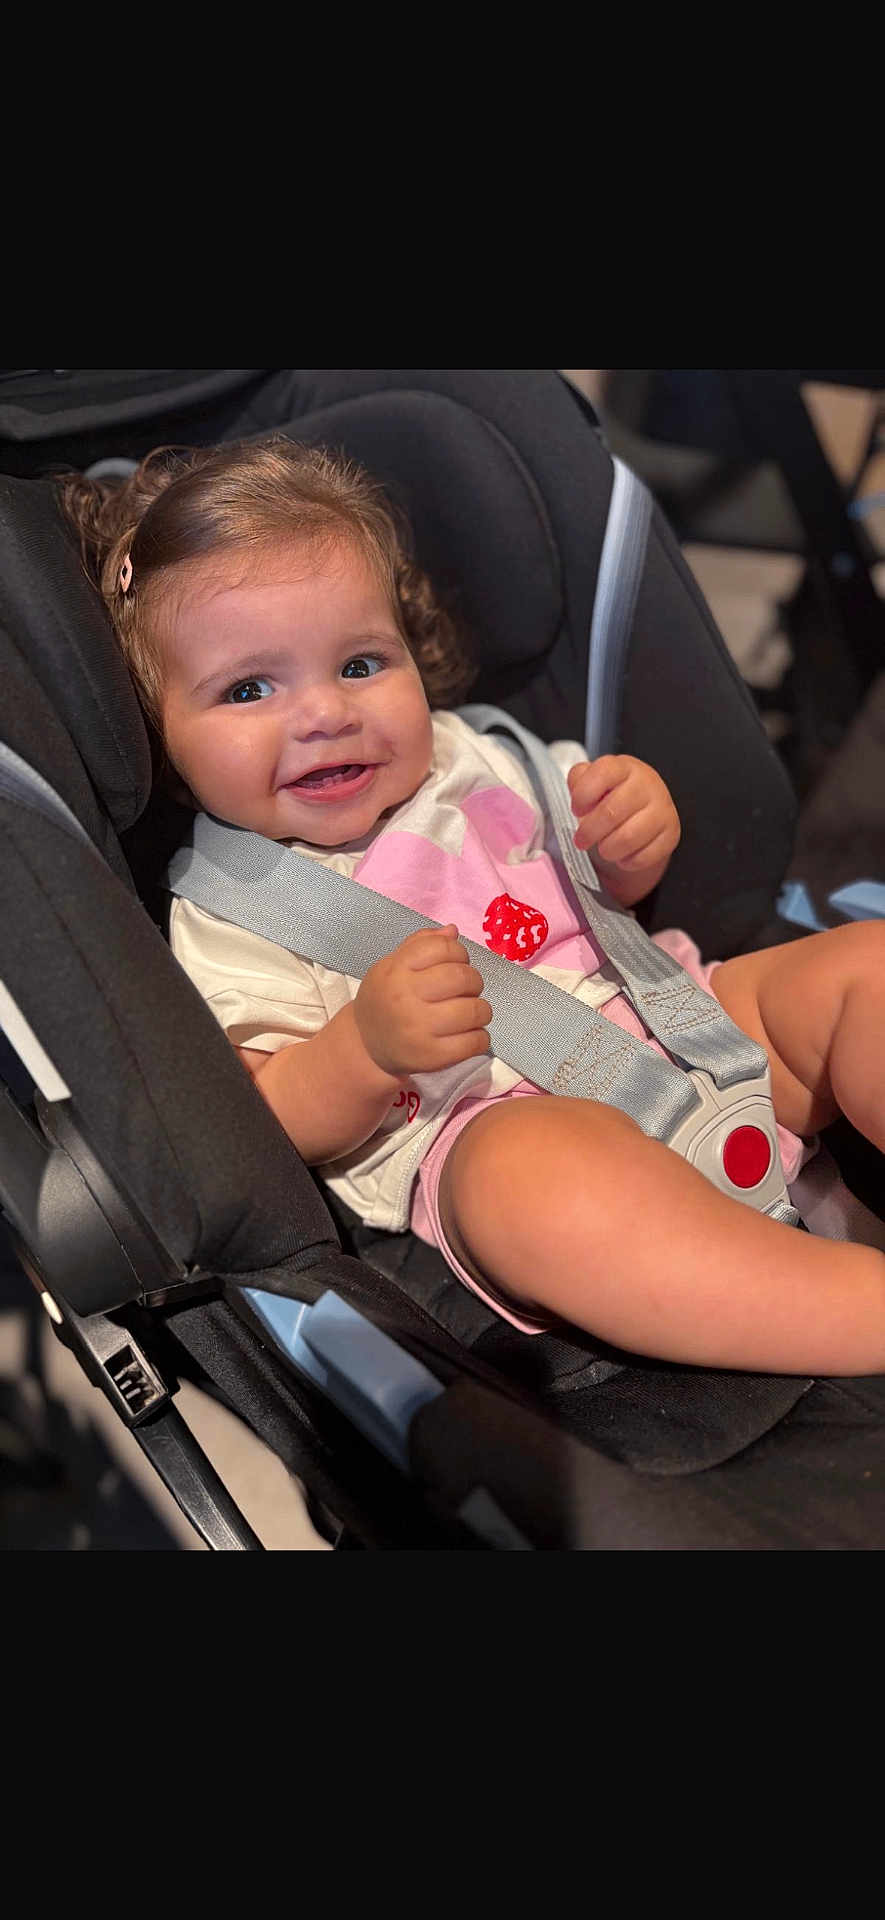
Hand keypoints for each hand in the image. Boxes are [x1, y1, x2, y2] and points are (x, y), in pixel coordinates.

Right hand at [354, 926, 491, 1077]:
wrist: (366, 1045)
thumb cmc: (385, 999)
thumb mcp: (392, 966)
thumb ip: (420, 944)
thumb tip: (453, 931)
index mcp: (396, 971)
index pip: (442, 947)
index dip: (458, 952)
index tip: (456, 963)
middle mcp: (406, 998)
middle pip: (462, 977)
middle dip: (474, 981)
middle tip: (467, 990)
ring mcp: (420, 1029)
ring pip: (475, 1010)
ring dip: (481, 1009)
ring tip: (471, 1013)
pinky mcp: (433, 1057)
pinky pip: (475, 1042)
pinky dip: (480, 1037)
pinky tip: (469, 1034)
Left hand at [567, 755, 679, 899]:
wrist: (643, 812)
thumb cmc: (611, 796)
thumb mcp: (592, 781)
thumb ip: (579, 780)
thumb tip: (577, 790)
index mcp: (624, 767)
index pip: (603, 773)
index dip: (583, 795)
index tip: (576, 809)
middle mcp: (648, 784)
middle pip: (611, 812)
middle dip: (589, 832)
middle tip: (580, 841)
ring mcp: (663, 809)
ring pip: (628, 838)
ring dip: (608, 849)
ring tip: (603, 849)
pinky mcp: (671, 834)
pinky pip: (645, 856)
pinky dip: (627, 862)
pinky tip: (622, 856)